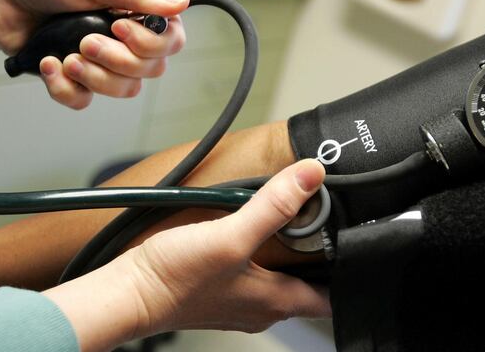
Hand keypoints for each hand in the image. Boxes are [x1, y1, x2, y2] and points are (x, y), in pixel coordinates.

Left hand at [0, 0, 187, 108]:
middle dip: (118, 61)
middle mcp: (123, 39)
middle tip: (86, 41)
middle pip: (150, 71)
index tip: (119, 27)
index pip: (170, 42)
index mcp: (134, 12)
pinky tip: (48, 64)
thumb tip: (183, 3)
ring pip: (122, 90)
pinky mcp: (72, 78)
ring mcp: (99, 61)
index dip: (151, 45)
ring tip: (67, 55)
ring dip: (95, 77)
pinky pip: (84, 101)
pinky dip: (64, 87)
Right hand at [43, 159, 330, 350]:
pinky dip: (261, 257)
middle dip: (321, 261)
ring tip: (294, 225)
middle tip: (326, 227)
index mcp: (275, 301)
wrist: (127, 293)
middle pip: (307, 288)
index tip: (357, 248)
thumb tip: (311, 176)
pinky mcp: (217, 293)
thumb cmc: (174, 279)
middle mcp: (261, 308)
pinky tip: (249, 235)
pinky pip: (252, 276)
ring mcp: (238, 303)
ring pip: (279, 282)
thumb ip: (272, 207)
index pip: (330, 300)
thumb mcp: (230, 237)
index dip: (348, 274)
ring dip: (290, 257)